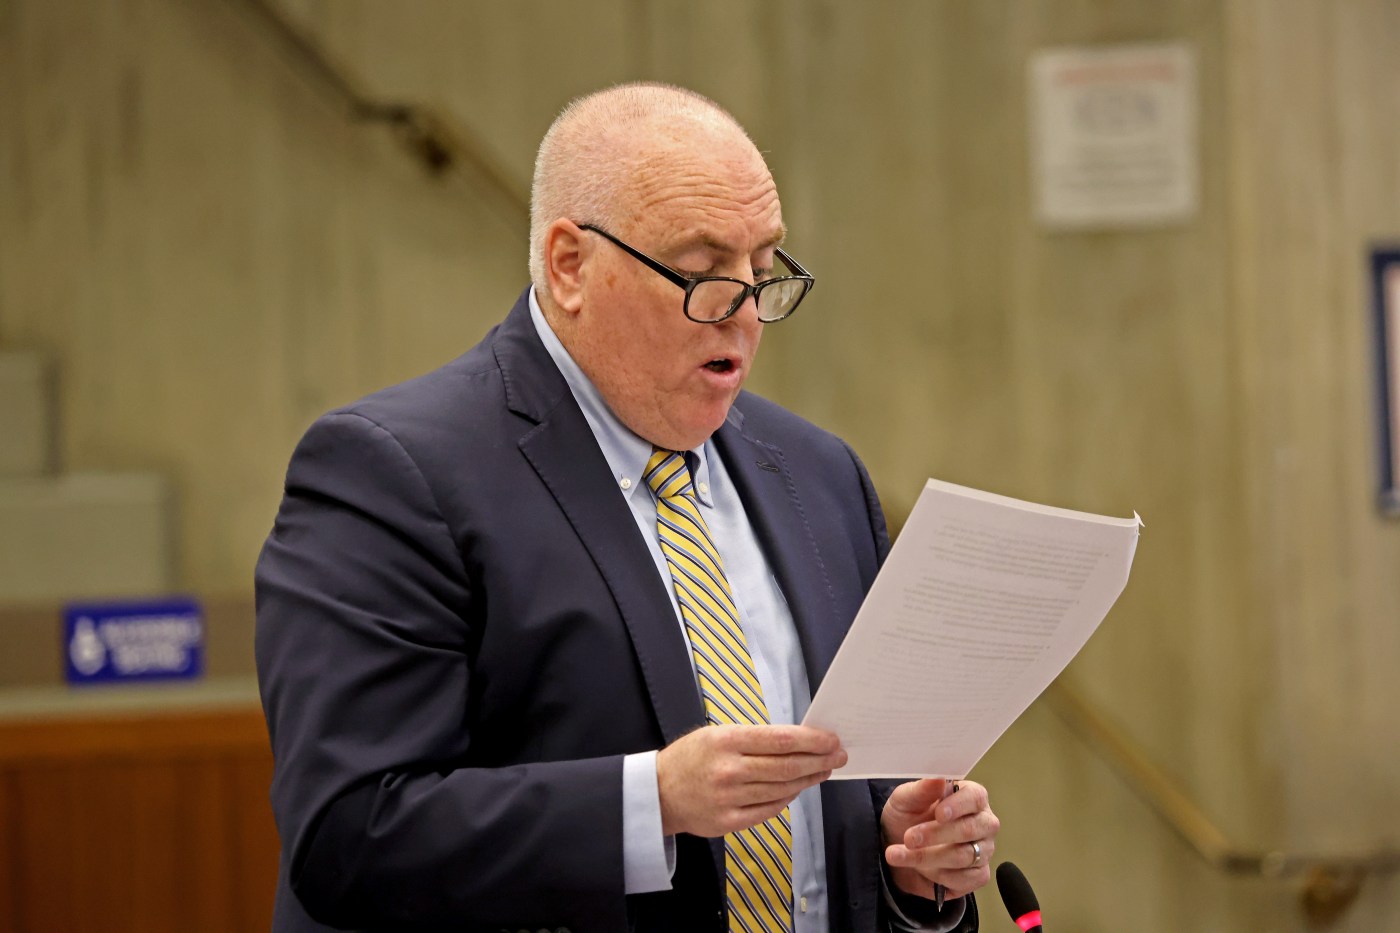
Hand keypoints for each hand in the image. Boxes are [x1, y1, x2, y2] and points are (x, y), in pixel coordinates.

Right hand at [656, 724, 846, 836]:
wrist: (659, 792)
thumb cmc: (692, 758)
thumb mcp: (717, 733)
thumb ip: (755, 738)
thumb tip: (797, 740)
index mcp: (727, 741)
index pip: (781, 740)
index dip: (812, 740)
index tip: (831, 740)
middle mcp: (729, 770)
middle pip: (787, 766)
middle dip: (819, 760)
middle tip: (838, 756)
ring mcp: (730, 799)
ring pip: (783, 789)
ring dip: (808, 780)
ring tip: (822, 771)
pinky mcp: (729, 822)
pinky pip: (770, 810)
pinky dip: (787, 799)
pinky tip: (797, 789)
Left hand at [880, 779, 998, 900]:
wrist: (896, 850)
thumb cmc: (907, 818)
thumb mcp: (905, 801)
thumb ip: (921, 790)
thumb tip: (938, 779)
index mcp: (970, 797)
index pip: (975, 797)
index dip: (958, 805)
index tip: (938, 814)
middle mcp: (983, 823)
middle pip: (970, 829)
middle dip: (935, 835)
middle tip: (909, 839)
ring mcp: (984, 850)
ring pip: (963, 856)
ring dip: (927, 857)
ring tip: (897, 855)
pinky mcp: (978, 875)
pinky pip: (965, 879)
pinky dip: (939, 876)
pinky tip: (921, 870)